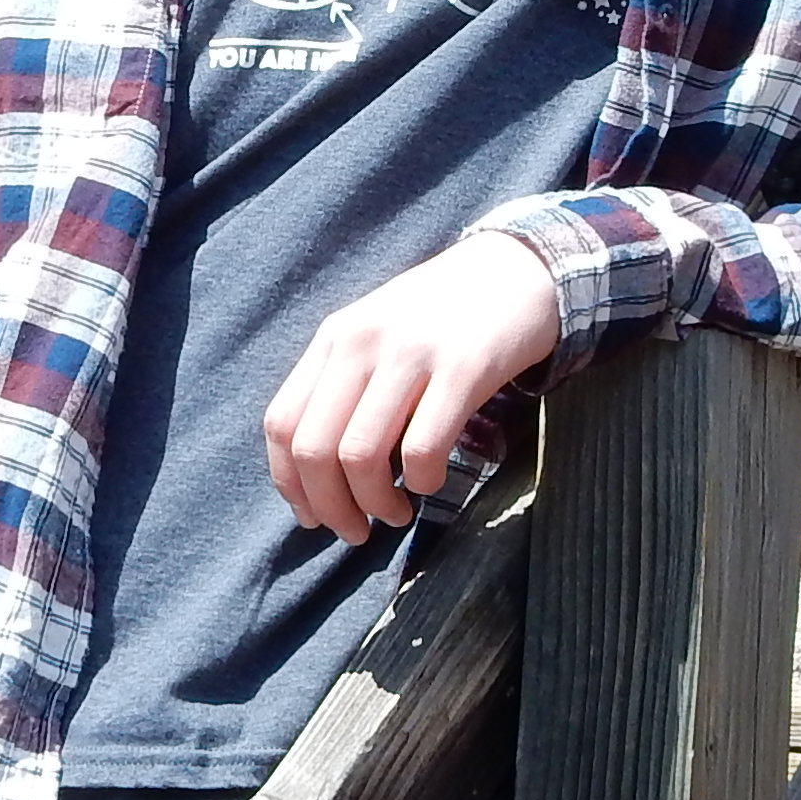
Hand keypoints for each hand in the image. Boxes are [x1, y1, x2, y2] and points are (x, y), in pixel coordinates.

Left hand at [263, 228, 563, 540]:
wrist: (518, 268)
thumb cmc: (444, 316)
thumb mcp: (379, 335)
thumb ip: (345, 386)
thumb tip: (320, 475)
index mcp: (334, 338)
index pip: (282, 424)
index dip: (291, 484)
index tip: (314, 517)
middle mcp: (362, 342)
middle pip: (315, 449)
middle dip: (330, 507)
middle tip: (357, 531)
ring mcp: (412, 353)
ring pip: (360, 455)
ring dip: (374, 504)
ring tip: (396, 513)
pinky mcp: (464, 368)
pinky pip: (423, 446)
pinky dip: (420, 481)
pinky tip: (429, 482)